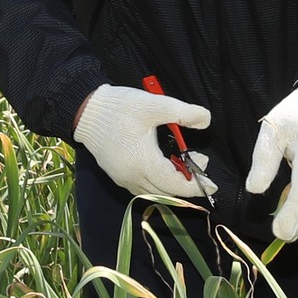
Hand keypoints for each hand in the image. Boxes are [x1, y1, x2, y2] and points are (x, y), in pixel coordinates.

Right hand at [72, 82, 212, 200]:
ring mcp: (123, 179)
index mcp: (144, 164)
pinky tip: (164, 167)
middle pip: (167, 192)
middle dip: (188, 183)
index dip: (197, 187)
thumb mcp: (154, 105)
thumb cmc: (119, 108)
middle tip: (199, 162)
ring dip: (172, 184)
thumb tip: (206, 121)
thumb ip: (184, 113)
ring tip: (183, 163)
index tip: (212, 184)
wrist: (85, 111)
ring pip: (154, 192)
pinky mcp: (117, 175)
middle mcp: (133, 177)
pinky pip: (143, 188)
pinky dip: (158, 184)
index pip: (176, 185)